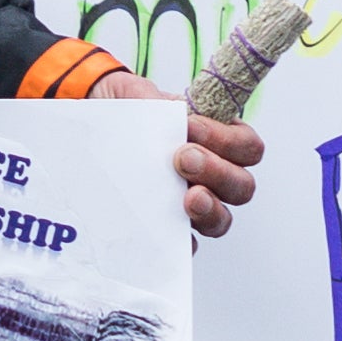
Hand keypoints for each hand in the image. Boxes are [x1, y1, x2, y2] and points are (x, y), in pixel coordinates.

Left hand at [99, 72, 263, 236]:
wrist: (95, 131)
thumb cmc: (127, 109)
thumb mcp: (137, 94)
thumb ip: (151, 99)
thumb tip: (157, 111)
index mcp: (218, 139)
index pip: (247, 146)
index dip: (226, 139)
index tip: (190, 126)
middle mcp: (212, 176)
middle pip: (242, 187)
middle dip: (217, 172)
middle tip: (182, 159)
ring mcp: (191, 204)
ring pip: (221, 218)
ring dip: (209, 208)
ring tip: (188, 198)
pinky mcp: (167, 228)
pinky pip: (184, 246)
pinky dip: (181, 243)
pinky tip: (165, 233)